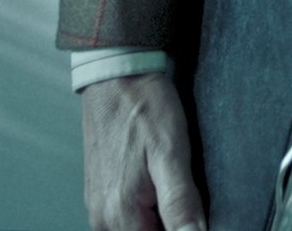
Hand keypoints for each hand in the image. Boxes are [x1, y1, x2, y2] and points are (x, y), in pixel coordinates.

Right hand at [80, 72, 203, 230]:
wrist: (116, 75)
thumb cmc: (143, 106)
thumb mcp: (171, 152)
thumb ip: (181, 203)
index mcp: (121, 213)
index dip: (184, 230)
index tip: (193, 212)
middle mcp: (103, 217)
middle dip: (171, 225)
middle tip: (185, 194)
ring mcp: (98, 207)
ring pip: (138, 230)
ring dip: (159, 219)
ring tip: (171, 184)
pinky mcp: (100, 195)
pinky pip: (127, 218)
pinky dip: (147, 211)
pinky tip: (159, 185)